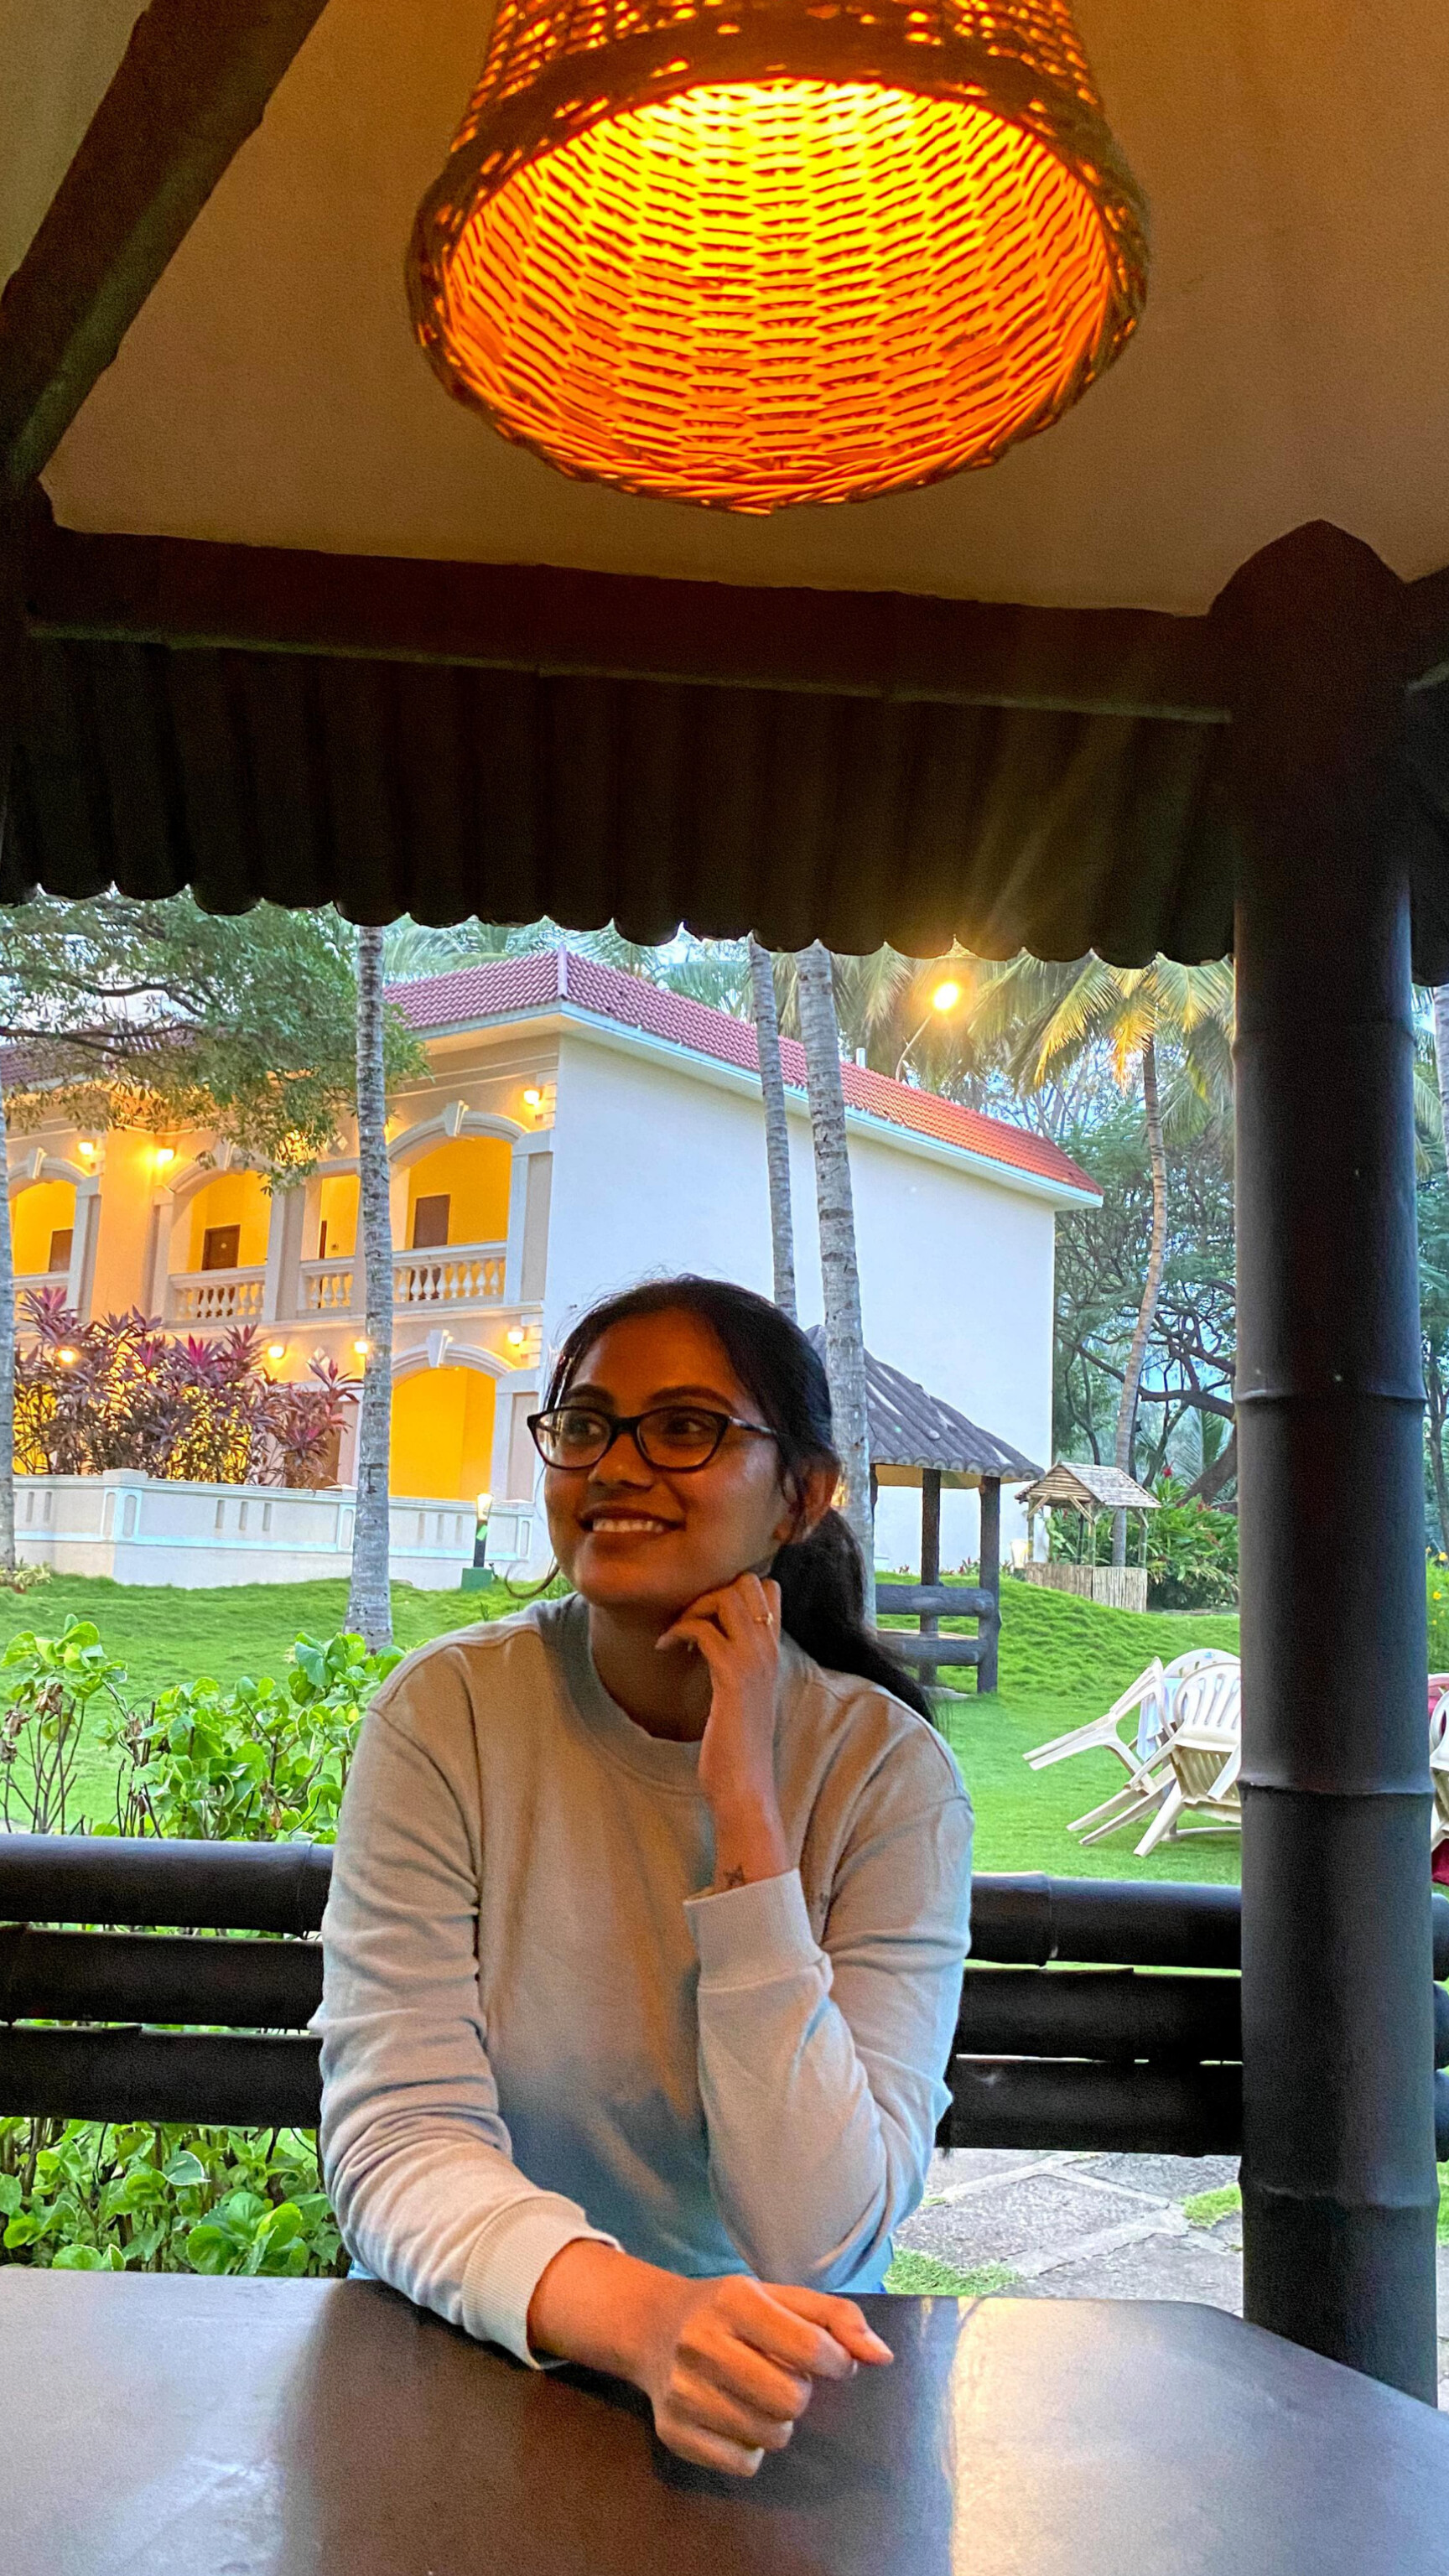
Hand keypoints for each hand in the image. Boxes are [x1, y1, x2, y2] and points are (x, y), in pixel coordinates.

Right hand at [632, 2272, 892, 2475]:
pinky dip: (750, 2449)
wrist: (653, 2328)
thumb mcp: (783, 2297)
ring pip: (769, 2437)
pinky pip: (741, 2465)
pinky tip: (736, 2417)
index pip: (809, 2346)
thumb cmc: (733, 2312)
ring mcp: (683, 2391)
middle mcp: (701, 2343)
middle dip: (800, 2393)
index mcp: (734, 2300)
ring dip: (777, 2422)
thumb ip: (838, 2318)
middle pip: (790, 2399)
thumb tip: (884, 2356)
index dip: (835, 2361)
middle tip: (784, 2377)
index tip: (830, 2360)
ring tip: (759, 2396)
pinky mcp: (673, 2432)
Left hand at [658, 1573, 787, 1879]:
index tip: (707, 1613)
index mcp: (773, 1652)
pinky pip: (702, 1631)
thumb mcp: (744, 1695)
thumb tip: (714, 1643)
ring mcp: (754, 1662)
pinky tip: (666, 1650)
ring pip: (726, 1597)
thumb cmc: (738, 1745)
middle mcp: (769, 1650)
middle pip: (747, 1582)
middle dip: (709, 1591)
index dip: (734, 1589)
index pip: (769, 1589)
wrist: (746, 1786)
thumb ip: (739, 1665)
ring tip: (677, 1635)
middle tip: (688, 1619)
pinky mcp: (732, 1678)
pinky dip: (677, 1632)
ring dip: (693, 1608)